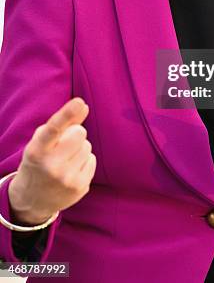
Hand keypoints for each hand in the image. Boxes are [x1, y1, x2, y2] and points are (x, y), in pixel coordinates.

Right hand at [8, 98, 95, 224]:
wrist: (31, 200)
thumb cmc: (38, 161)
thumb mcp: (41, 142)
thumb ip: (62, 123)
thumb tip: (84, 106)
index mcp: (36, 151)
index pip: (53, 129)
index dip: (67, 114)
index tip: (79, 102)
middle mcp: (51, 166)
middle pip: (79, 133)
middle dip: (74, 134)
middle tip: (63, 145)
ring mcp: (67, 179)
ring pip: (87, 146)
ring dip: (79, 149)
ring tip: (65, 160)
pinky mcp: (80, 188)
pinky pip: (92, 160)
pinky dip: (84, 161)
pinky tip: (71, 170)